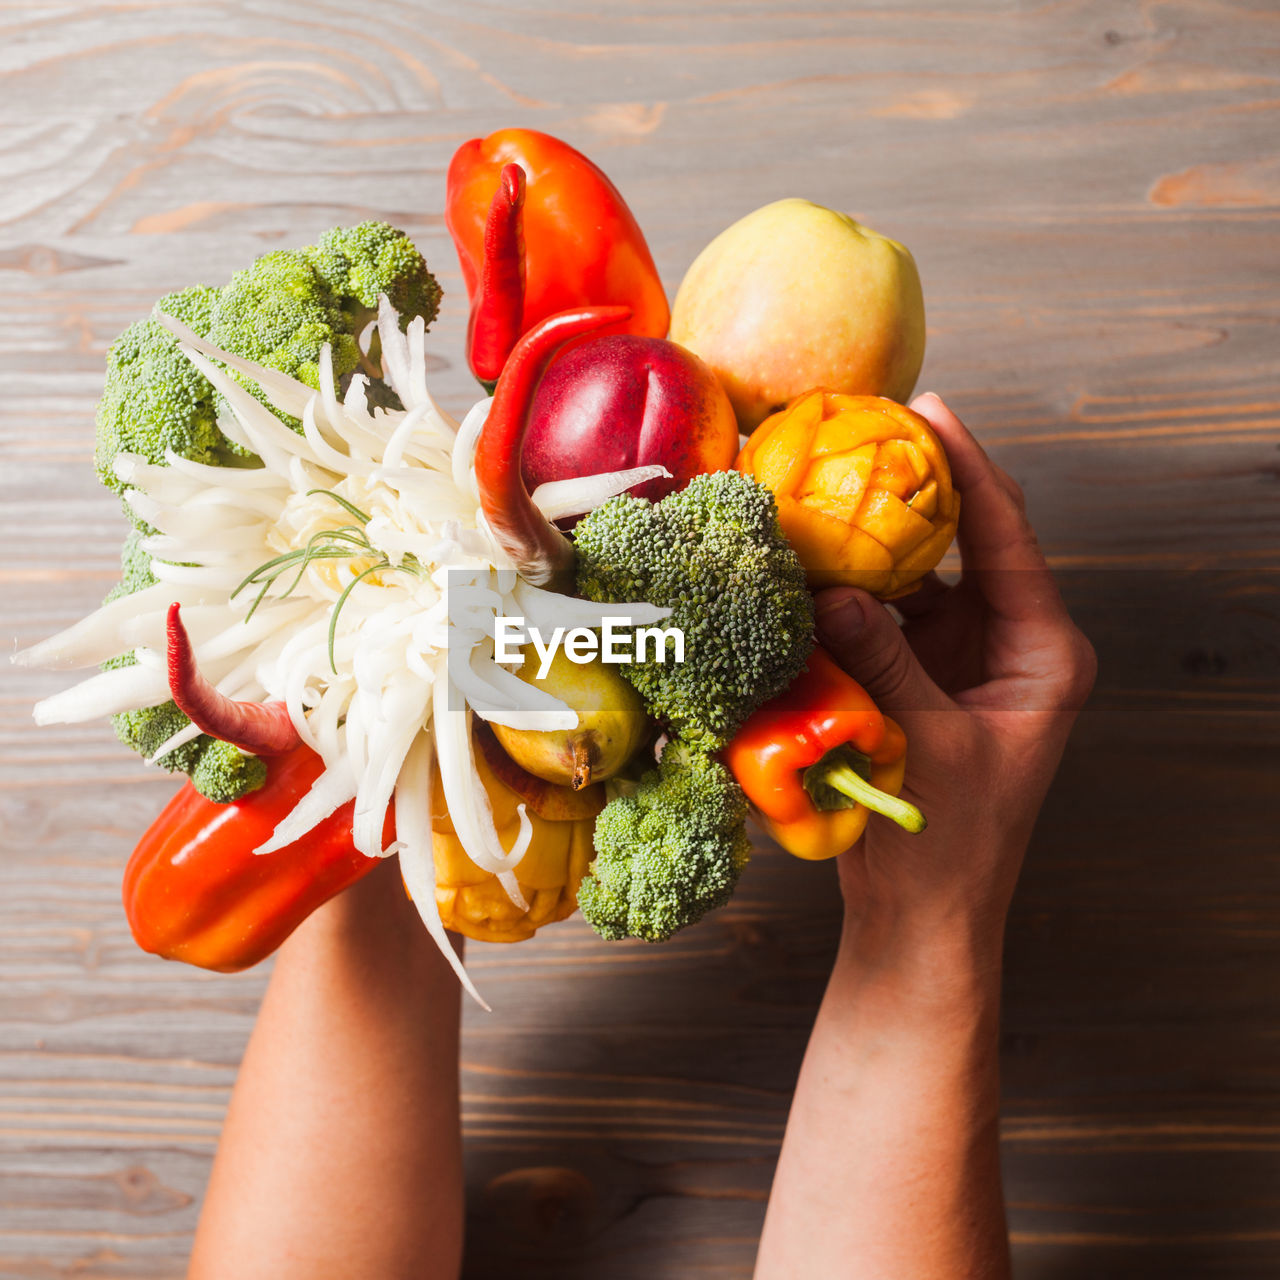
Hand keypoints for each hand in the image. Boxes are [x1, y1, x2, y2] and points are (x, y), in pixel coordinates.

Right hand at [813, 392, 1095, 987]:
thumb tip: (833, 590)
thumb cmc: (950, 845)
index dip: (970, 467)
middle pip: (967, 542)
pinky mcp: (920, 677)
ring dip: (877, 539)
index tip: (930, 408)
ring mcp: (962, 658)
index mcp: (1044, 652)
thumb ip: (884, 663)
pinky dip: (852, 590)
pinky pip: (886, 616)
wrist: (924, 915)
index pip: (1007, 537)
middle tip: (867, 429)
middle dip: (920, 487)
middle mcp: (1008, 643)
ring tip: (829, 484)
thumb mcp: (926, 743)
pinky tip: (812, 562)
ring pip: (921, 576)